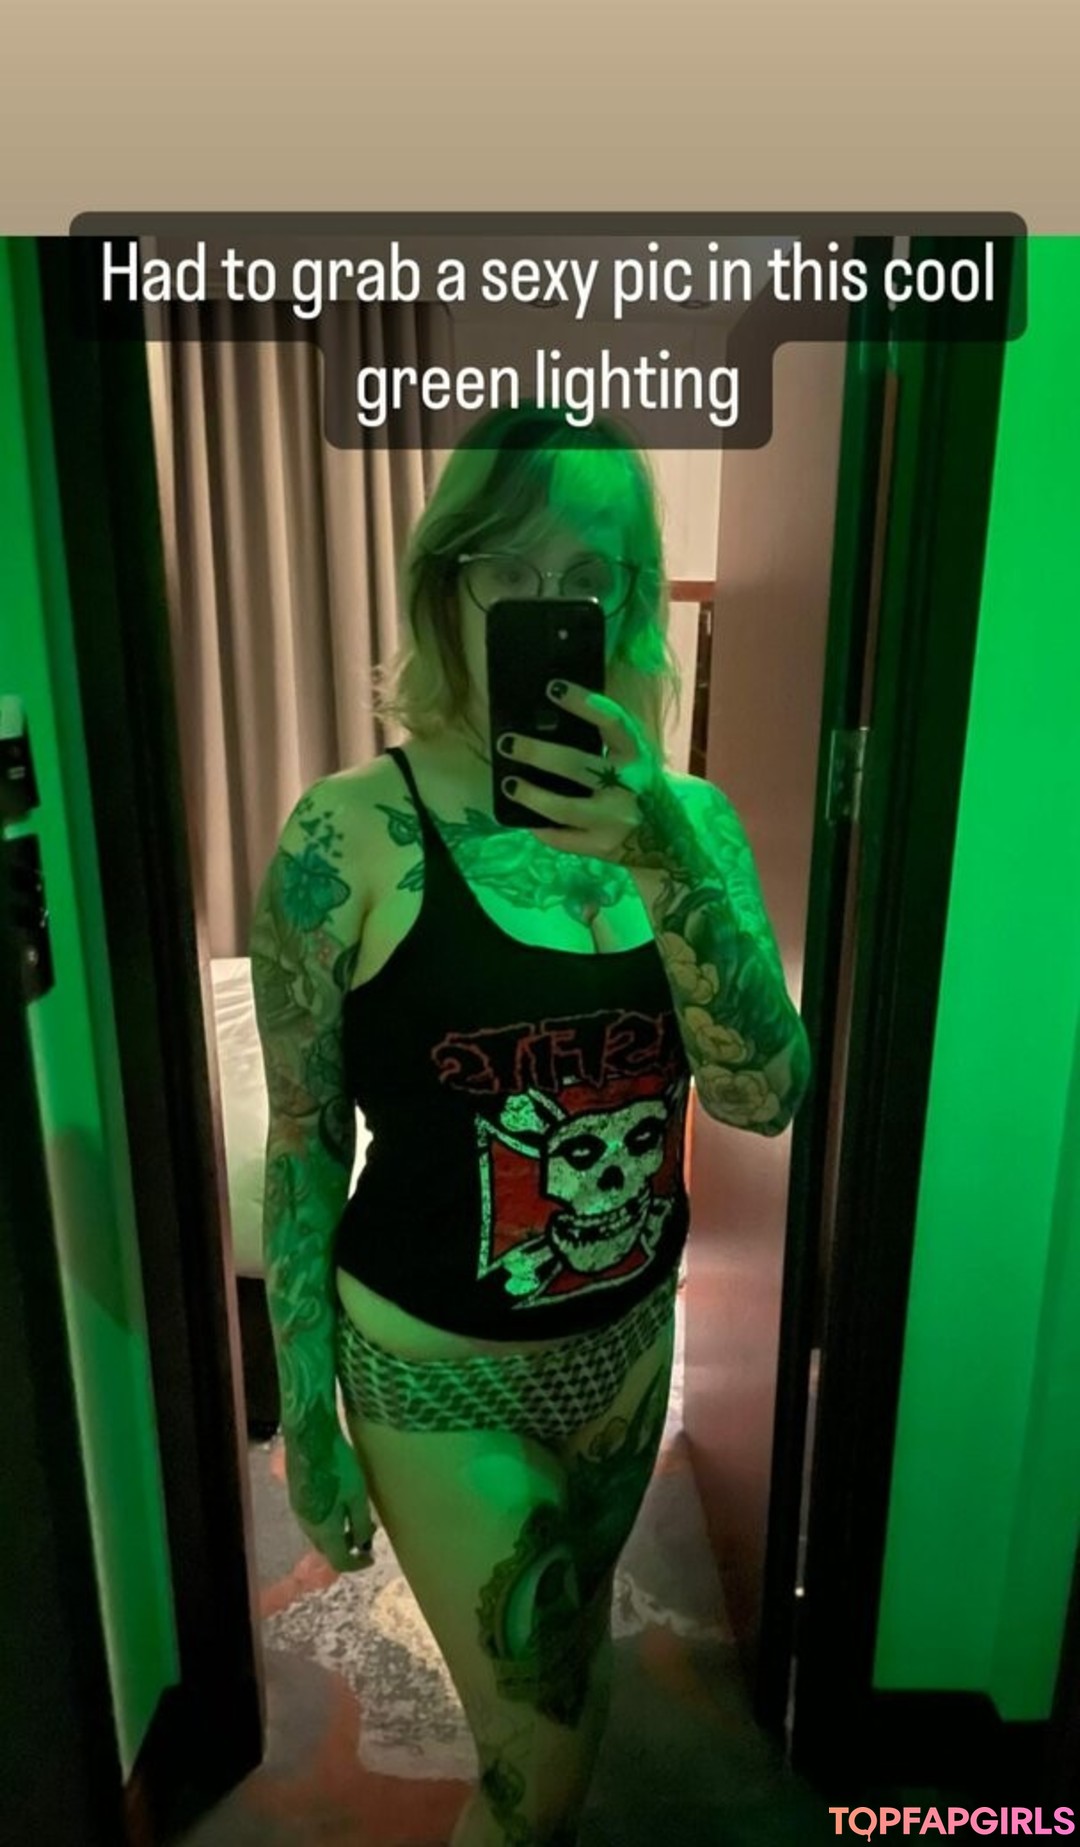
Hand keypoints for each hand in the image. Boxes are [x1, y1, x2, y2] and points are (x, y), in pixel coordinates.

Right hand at [282, 1423, 378, 1572]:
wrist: (309, 1437)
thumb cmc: (338, 1467)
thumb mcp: (357, 1496)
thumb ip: (361, 1524)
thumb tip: (362, 1545)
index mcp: (324, 1531)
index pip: (340, 1561)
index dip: (357, 1564)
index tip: (371, 1557)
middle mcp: (308, 1527)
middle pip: (329, 1549)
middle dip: (349, 1545)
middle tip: (369, 1531)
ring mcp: (299, 1511)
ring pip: (320, 1534)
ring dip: (339, 1532)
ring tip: (357, 1514)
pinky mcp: (296, 1496)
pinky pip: (314, 1519)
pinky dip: (330, 1520)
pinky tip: (340, 1502)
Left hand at [495, 679, 670, 866]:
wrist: (671, 838)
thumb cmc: (642, 788)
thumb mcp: (634, 761)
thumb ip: (605, 745)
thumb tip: (547, 722)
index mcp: (638, 756)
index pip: (611, 722)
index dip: (582, 703)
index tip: (552, 688)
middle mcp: (629, 787)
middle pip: (576, 765)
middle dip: (537, 753)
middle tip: (507, 742)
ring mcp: (615, 821)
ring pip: (563, 809)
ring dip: (531, 795)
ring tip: (509, 784)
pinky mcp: (602, 848)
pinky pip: (563, 839)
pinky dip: (541, 828)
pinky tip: (526, 819)